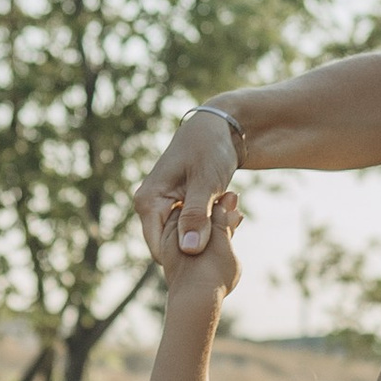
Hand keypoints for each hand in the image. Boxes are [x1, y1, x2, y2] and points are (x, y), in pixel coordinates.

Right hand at [133, 106, 240, 261]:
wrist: (218, 127)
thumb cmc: (210, 148)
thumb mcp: (206, 182)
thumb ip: (196, 216)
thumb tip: (189, 251)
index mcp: (148, 203)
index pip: (161, 250)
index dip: (189, 254)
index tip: (220, 239)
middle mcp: (150, 208)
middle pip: (175, 246)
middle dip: (203, 242)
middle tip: (232, 220)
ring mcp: (162, 208)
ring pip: (187, 238)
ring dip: (211, 233)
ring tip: (233, 212)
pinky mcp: (177, 207)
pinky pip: (193, 228)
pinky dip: (213, 225)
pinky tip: (230, 211)